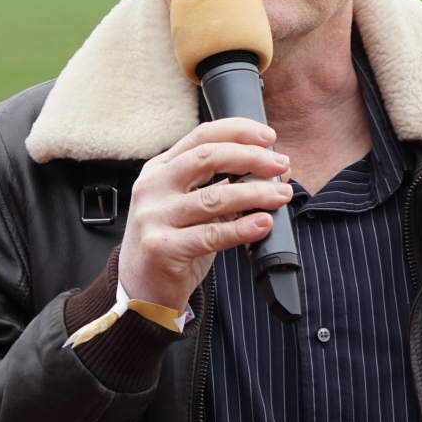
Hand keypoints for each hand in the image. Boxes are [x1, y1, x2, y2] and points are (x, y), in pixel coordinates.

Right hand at [117, 118, 293, 311]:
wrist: (141, 289)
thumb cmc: (172, 244)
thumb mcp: (190, 207)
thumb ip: (218, 187)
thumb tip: (266, 171)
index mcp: (159, 170)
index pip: (200, 136)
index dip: (238, 131)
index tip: (268, 136)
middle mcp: (152, 188)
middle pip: (206, 158)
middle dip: (249, 157)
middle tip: (279, 165)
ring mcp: (154, 217)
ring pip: (213, 197)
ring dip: (254, 193)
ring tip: (280, 195)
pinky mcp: (162, 248)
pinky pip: (211, 235)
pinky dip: (242, 229)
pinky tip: (263, 224)